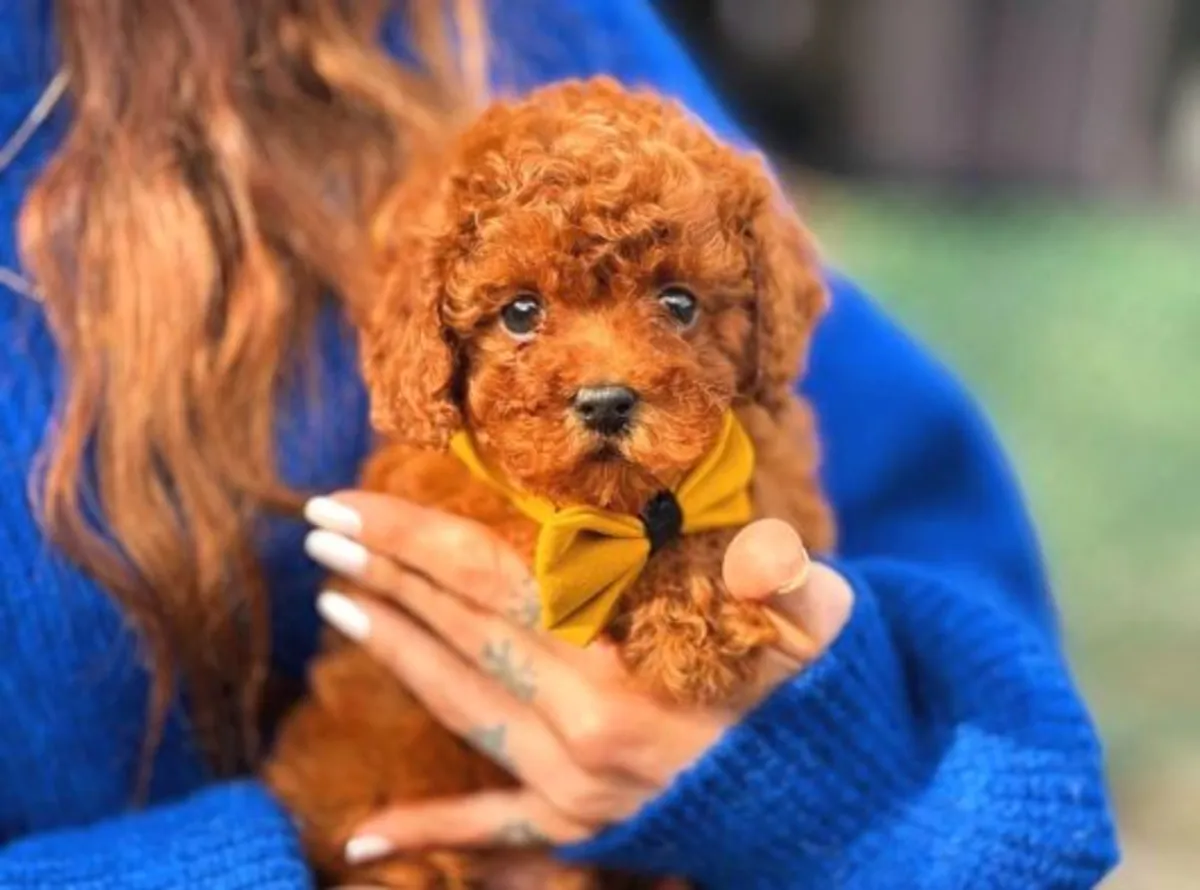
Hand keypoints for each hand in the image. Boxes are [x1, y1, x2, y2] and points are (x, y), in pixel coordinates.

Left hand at [302, 493, 853, 865]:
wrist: (846, 811)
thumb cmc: (830, 698)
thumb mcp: (824, 620)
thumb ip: (782, 577)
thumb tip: (758, 553)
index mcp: (628, 665)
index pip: (490, 580)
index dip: (411, 538)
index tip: (347, 504)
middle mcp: (583, 729)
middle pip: (458, 632)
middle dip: (383, 575)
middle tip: (317, 528)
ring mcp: (576, 788)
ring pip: (460, 707)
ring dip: (393, 651)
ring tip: (335, 601)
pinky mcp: (584, 829)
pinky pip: (493, 830)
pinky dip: (431, 828)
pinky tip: (362, 842)